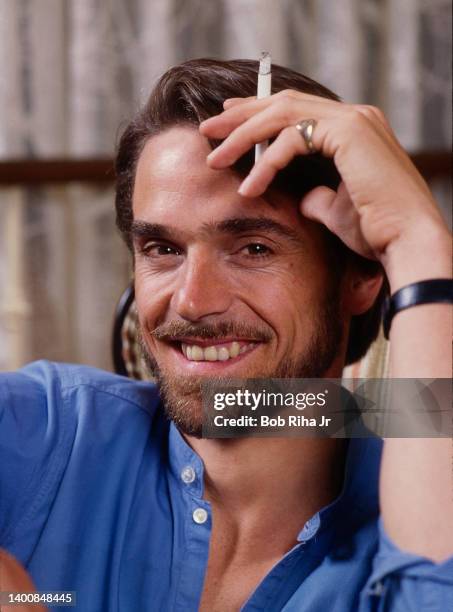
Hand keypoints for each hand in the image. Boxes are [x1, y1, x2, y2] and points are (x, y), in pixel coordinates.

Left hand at [199, 91, 449, 284]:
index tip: (227, 123)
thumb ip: (316, 197)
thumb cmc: (376, 230)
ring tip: (214, 158)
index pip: (295, 110)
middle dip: (240, 116)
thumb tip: (299, 199)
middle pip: (282, 103)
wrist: (405, 241)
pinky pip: (292, 139)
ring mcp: (352, 120)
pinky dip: (265, 162)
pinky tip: (249, 186)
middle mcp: (354, 116)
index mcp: (351, 129)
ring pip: (281, 114)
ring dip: (242, 135)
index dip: (257, 114)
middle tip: (207, 130)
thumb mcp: (335, 210)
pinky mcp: (348, 132)